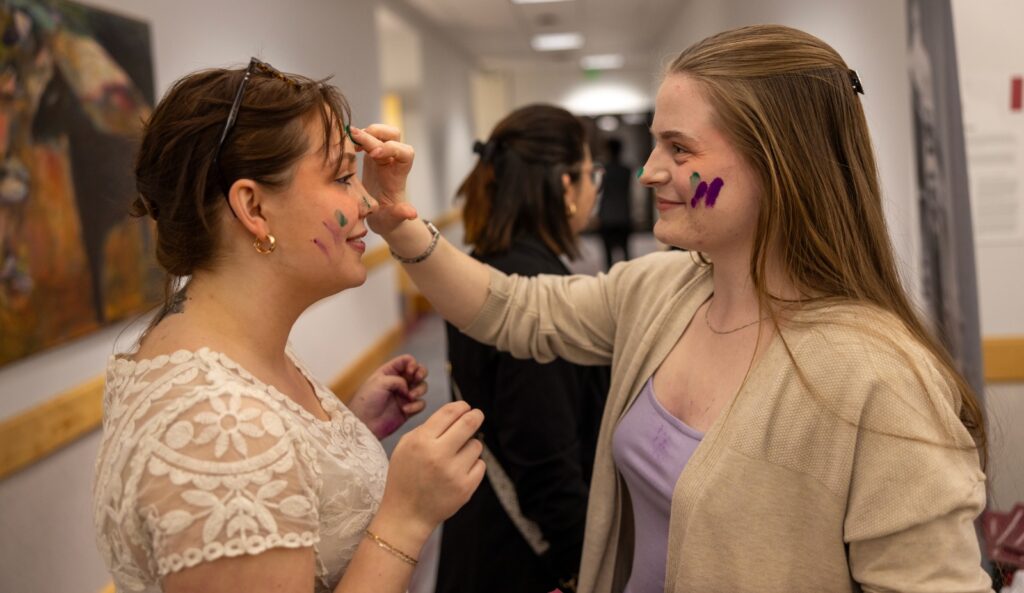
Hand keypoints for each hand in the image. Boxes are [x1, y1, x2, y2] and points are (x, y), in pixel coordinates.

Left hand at [348, 354, 428, 438]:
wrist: (364, 423)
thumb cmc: (367, 401)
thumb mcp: (380, 382)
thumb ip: (398, 380)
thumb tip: (409, 388)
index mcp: (389, 372)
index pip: (406, 361)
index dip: (412, 363)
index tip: (410, 372)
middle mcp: (399, 382)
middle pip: (418, 371)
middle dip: (421, 373)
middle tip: (417, 378)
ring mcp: (404, 396)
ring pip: (422, 387)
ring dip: (419, 390)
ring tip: (410, 397)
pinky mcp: (409, 409)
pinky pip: (420, 404)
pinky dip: (416, 406)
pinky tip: (405, 409)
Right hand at [351, 125, 417, 234]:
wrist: (381, 216)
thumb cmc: (388, 218)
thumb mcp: (392, 219)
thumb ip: (400, 214)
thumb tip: (411, 213)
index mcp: (400, 174)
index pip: (405, 152)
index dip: (390, 148)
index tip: (373, 155)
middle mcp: (394, 161)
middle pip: (394, 134)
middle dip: (377, 133)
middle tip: (357, 140)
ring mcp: (383, 156)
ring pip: (381, 132)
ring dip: (366, 132)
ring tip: (351, 140)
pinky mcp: (372, 155)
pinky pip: (368, 137)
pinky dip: (359, 137)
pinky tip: (349, 145)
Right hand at [373, 401, 485, 543]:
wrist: (406, 514)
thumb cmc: (406, 476)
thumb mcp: (406, 446)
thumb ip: (428, 427)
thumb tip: (456, 412)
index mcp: (421, 441)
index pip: (449, 412)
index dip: (461, 406)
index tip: (466, 407)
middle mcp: (438, 455)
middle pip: (469, 423)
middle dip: (476, 415)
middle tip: (476, 415)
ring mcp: (453, 472)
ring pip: (476, 445)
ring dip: (469, 446)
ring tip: (455, 457)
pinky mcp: (465, 488)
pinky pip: (480, 465)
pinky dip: (472, 465)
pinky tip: (459, 472)